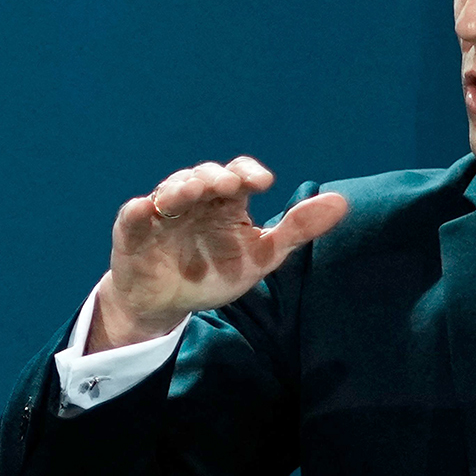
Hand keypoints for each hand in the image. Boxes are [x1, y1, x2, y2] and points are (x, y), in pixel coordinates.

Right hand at [90, 157, 349, 351]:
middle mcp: (194, 201)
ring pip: (170, 190)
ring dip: (180, 187)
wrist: (168, 303)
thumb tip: (342, 202)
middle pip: (202, 177)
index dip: (247, 172)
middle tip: (227, 185)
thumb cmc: (214, 272)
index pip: (238, 175)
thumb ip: (297, 230)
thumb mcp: (261, 256)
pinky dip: (138, 210)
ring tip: (189, 193)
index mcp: (225, 203)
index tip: (263, 182)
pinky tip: (147, 208)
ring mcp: (162, 214)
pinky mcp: (133, 232)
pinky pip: (133, 216)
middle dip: (213, 178)